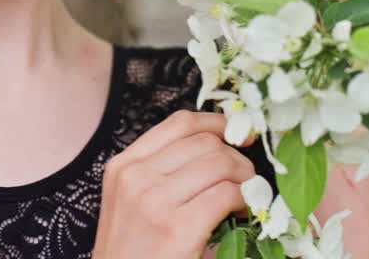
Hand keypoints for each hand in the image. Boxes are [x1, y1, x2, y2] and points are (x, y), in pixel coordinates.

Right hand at [92, 110, 258, 258]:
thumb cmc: (134, 255)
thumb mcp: (133, 204)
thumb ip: (165, 172)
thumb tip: (221, 148)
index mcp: (123, 166)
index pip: (180, 123)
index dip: (217, 123)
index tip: (237, 134)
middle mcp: (135, 177)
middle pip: (205, 142)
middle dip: (235, 156)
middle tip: (244, 177)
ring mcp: (154, 201)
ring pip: (219, 163)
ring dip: (243, 177)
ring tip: (243, 196)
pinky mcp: (177, 228)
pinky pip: (226, 193)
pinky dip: (244, 199)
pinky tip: (240, 212)